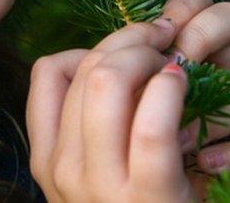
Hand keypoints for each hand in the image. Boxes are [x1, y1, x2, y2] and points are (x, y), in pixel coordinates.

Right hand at [26, 6, 195, 200]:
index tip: (132, 49)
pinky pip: (151, 123)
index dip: (93, 46)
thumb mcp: (98, 172)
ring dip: (148, 57)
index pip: (49, 71)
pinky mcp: (149, 196)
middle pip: (85, 69)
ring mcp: (101, 186)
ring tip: (177, 64)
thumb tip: (105, 61)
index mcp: (46, 161)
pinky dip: (169, 90)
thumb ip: (89, 123)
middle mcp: (63, 171)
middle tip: (166, 44)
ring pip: (108, 80)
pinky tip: (182, 85)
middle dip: (130, 41)